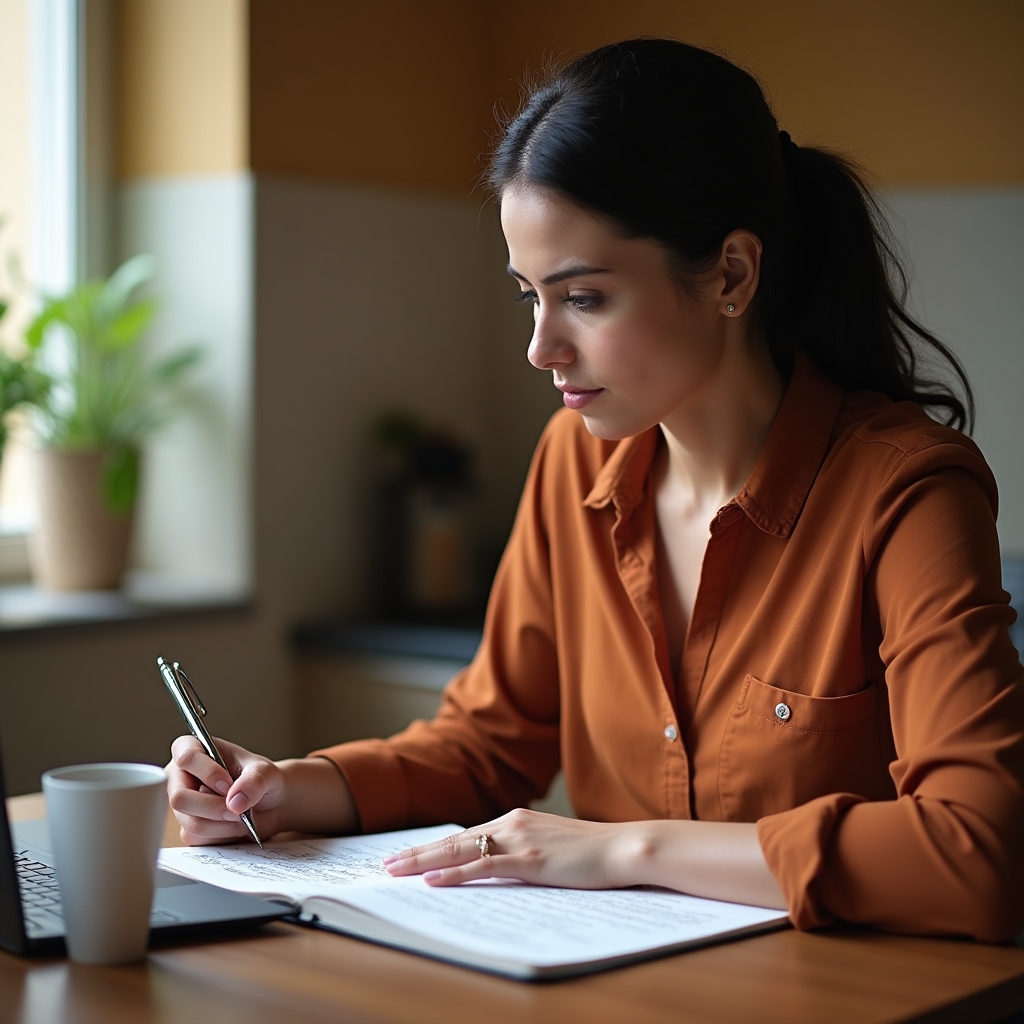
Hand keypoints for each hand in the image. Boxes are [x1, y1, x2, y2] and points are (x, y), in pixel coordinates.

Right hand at [167, 735, 286, 845]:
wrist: (271, 803)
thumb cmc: (262, 779)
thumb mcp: (265, 772)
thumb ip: (253, 781)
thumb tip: (234, 802)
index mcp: (196, 750)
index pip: (186, 757)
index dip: (207, 772)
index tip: (228, 782)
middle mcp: (182, 777)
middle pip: (179, 798)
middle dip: (214, 807)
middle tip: (238, 809)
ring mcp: (184, 805)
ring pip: (190, 823)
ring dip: (223, 824)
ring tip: (242, 816)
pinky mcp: (189, 828)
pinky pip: (197, 839)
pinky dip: (222, 835)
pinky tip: (235, 826)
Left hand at [383, 808, 632, 888]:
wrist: (624, 847)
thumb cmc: (593, 852)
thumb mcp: (552, 846)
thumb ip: (524, 851)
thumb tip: (501, 865)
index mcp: (517, 820)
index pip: (466, 834)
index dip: (435, 846)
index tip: (410, 855)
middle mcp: (513, 823)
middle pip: (454, 839)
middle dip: (418, 853)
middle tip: (387, 864)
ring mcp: (520, 840)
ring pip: (460, 849)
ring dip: (424, 862)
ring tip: (397, 871)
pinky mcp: (529, 859)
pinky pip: (483, 866)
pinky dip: (454, 873)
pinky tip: (434, 881)